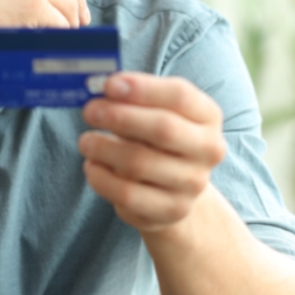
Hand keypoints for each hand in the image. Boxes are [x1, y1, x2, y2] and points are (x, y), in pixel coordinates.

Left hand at [79, 72, 226, 232]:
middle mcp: (208, 150)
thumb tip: (99, 88)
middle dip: (120, 117)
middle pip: (163, 129)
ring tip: (86, 141)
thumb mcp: (155, 112)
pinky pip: (128, 195)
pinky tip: (92, 166)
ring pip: (140, 163)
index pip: (180, 96)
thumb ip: (134, 97)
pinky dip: (102, 178)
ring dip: (104, 148)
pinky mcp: (171, 210)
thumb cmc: (158, 139)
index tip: (108, 84)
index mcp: (208, 116)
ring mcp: (193, 184)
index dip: (142, 88)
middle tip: (89, 111)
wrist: (175, 188)